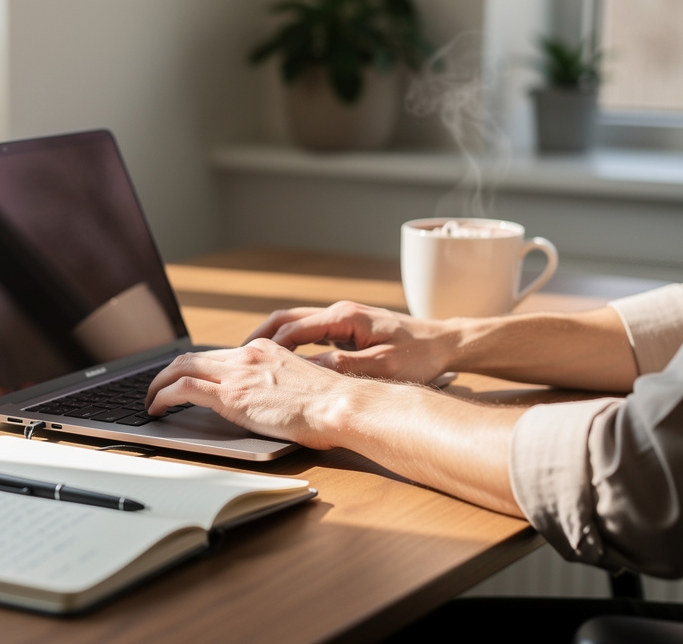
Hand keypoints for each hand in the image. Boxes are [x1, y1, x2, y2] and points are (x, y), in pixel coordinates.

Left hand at [146, 338, 379, 448]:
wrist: (339, 405)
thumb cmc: (330, 405)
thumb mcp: (299, 385)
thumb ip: (275, 386)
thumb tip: (262, 402)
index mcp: (263, 350)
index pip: (217, 354)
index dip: (194, 365)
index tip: (183, 377)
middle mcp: (246, 355)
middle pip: (193, 356)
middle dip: (168, 371)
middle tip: (156, 387)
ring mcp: (237, 373)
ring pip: (181, 368)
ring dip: (158, 383)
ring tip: (149, 399)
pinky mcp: (231, 395)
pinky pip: (183, 389)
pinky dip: (163, 396)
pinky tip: (156, 409)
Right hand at [246, 300, 454, 383]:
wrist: (447, 343)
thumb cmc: (419, 355)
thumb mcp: (380, 366)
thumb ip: (342, 367)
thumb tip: (304, 371)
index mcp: (344, 317)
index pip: (293, 329)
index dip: (268, 347)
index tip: (246, 362)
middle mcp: (340, 312)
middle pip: (287, 319)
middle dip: (260, 337)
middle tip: (235, 356)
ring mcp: (344, 318)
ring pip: (297, 323)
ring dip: (274, 339)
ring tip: (252, 359)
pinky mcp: (350, 328)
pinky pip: (311, 332)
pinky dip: (292, 343)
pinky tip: (284, 361)